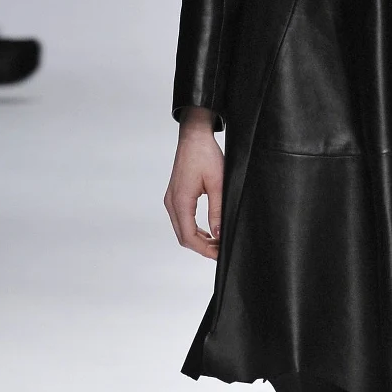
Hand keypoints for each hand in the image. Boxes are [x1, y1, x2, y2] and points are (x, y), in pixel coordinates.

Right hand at [164, 108, 223, 258]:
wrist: (194, 137)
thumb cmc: (206, 156)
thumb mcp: (218, 184)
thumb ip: (217, 210)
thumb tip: (218, 234)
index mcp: (180, 201)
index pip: (189, 237)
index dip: (204, 249)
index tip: (219, 254)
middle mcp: (171, 202)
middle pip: (183, 236)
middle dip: (202, 247)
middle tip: (221, 250)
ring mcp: (171, 200)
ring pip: (182, 230)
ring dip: (198, 239)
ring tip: (217, 242)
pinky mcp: (174, 196)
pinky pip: (182, 220)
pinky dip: (194, 229)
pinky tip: (208, 232)